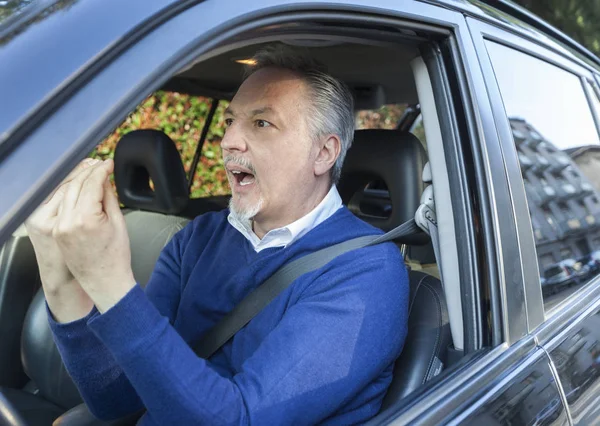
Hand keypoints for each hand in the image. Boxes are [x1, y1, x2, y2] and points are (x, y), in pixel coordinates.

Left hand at [53, 159, 135, 312]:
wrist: (104, 281)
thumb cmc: (115, 256)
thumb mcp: (118, 222)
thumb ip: (109, 197)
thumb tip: (104, 179)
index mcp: (85, 219)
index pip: (91, 184)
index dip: (101, 170)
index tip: (109, 164)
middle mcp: (66, 222)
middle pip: (75, 185)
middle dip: (87, 171)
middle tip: (100, 164)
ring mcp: (58, 226)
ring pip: (64, 192)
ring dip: (76, 179)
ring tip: (90, 171)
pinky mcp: (55, 230)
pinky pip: (60, 204)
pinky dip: (69, 192)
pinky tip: (79, 186)